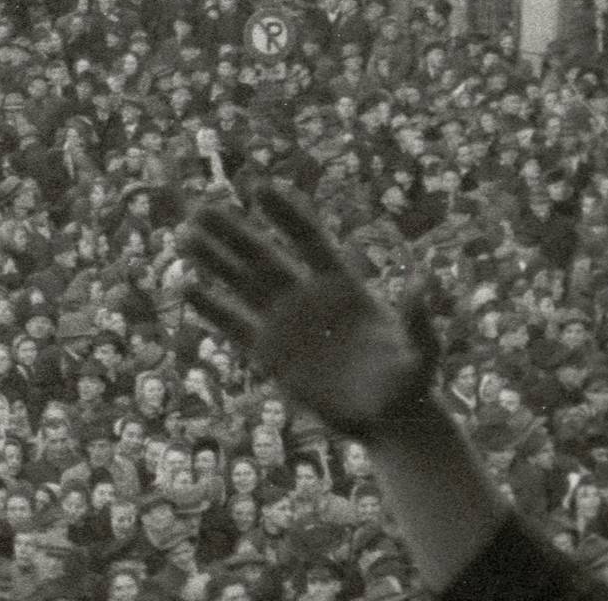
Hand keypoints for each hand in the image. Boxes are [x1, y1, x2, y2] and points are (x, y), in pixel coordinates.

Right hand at [181, 186, 438, 437]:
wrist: (388, 420)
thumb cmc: (411, 384)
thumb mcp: (422, 354)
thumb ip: (419, 320)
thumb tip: (424, 280)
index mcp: (343, 286)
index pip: (308, 240)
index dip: (285, 214)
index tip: (258, 187)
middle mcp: (308, 296)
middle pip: (264, 256)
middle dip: (233, 233)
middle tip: (200, 209)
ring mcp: (285, 323)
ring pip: (242, 284)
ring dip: (214, 261)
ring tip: (183, 235)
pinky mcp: (270, 354)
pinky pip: (234, 325)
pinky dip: (211, 308)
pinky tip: (185, 287)